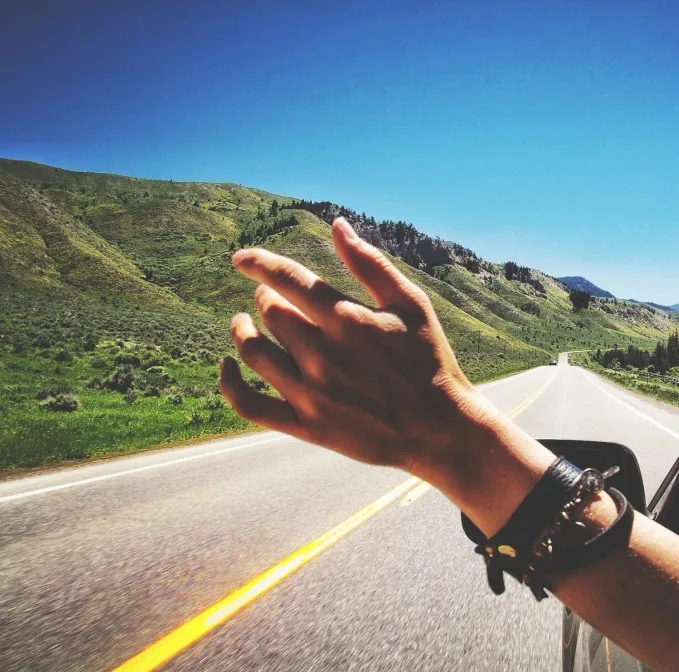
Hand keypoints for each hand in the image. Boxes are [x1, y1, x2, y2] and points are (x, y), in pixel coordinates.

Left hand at [221, 217, 484, 470]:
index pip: (288, 279)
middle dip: (265, 297)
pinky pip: (250, 405)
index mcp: (347, 319)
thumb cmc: (430, 361)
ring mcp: (311, 392)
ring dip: (242, 332)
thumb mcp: (411, 304)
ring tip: (243, 324)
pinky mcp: (306, 426)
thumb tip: (337, 224)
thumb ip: (370, 263)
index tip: (241, 258)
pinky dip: (230, 384)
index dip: (259, 263)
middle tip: (269, 297)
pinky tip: (227, 367)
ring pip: (254, 352)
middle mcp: (323, 353)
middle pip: (270, 313)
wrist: (441, 429)